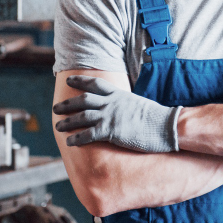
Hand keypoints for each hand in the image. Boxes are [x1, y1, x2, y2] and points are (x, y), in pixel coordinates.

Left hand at [53, 75, 181, 152]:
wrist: (166, 125)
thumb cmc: (157, 118)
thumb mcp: (139, 105)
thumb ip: (127, 105)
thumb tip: (124, 110)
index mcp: (119, 95)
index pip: (96, 83)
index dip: (81, 81)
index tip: (70, 80)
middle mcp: (112, 103)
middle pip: (84, 99)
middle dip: (68, 104)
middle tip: (56, 108)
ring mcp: (111, 116)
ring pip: (82, 116)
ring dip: (68, 121)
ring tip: (57, 126)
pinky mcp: (112, 131)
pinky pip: (88, 134)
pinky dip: (77, 138)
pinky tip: (69, 142)